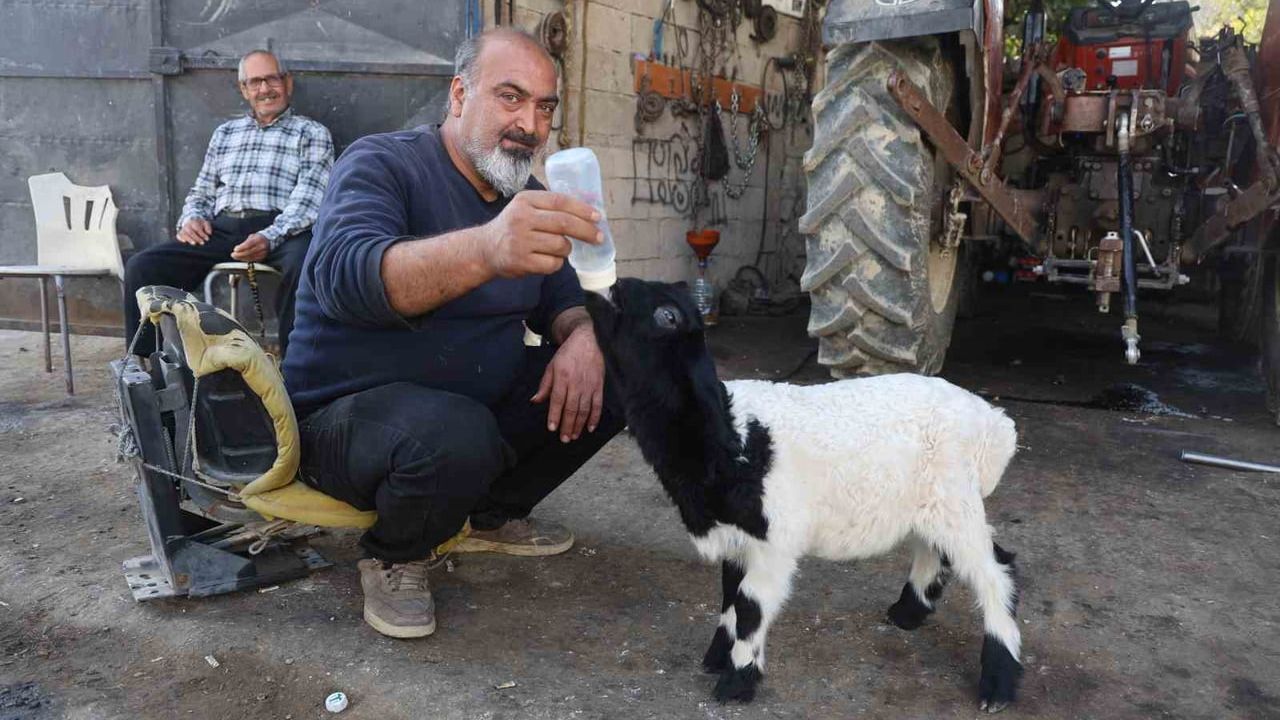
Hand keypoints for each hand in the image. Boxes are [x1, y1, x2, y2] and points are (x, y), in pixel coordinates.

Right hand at [177, 218, 211, 244]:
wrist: (192, 220)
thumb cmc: (200, 224)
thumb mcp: (205, 223)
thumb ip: (208, 227)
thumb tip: (208, 233)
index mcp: (194, 222)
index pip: (197, 228)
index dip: (202, 234)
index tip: (207, 239)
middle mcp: (187, 225)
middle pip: (190, 231)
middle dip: (196, 238)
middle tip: (202, 243)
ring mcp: (183, 229)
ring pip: (184, 233)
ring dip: (189, 239)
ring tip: (194, 243)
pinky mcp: (180, 233)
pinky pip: (178, 235)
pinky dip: (180, 238)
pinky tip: (184, 241)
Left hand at [231, 233, 269, 261]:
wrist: (268, 241)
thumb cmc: (258, 238)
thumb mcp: (252, 236)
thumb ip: (245, 242)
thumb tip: (237, 249)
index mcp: (259, 239)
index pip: (248, 244)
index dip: (241, 248)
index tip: (235, 249)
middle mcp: (262, 246)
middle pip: (249, 252)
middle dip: (240, 254)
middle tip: (233, 255)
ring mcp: (263, 253)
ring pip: (251, 257)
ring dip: (242, 258)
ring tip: (235, 257)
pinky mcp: (263, 257)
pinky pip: (253, 260)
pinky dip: (246, 259)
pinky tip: (242, 258)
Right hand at [481, 190, 601, 278]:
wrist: (485, 249)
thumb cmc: (514, 227)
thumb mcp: (526, 208)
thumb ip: (551, 207)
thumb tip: (590, 212)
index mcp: (525, 200)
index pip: (560, 201)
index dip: (582, 209)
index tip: (598, 217)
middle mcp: (521, 218)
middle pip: (564, 223)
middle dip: (586, 231)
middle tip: (599, 237)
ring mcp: (520, 241)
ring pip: (561, 245)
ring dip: (567, 249)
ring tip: (560, 248)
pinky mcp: (521, 261)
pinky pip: (553, 264)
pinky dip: (557, 263)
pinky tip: (548, 259)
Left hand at [532, 323, 604, 442]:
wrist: (589, 340)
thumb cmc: (568, 354)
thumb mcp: (551, 366)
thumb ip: (544, 385)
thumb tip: (535, 401)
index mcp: (562, 377)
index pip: (557, 400)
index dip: (555, 415)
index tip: (552, 428)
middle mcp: (576, 383)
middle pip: (571, 408)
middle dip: (567, 425)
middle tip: (564, 439)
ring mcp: (589, 385)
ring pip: (584, 409)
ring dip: (579, 425)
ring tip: (574, 436)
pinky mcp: (599, 386)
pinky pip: (597, 405)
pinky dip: (594, 417)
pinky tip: (590, 428)